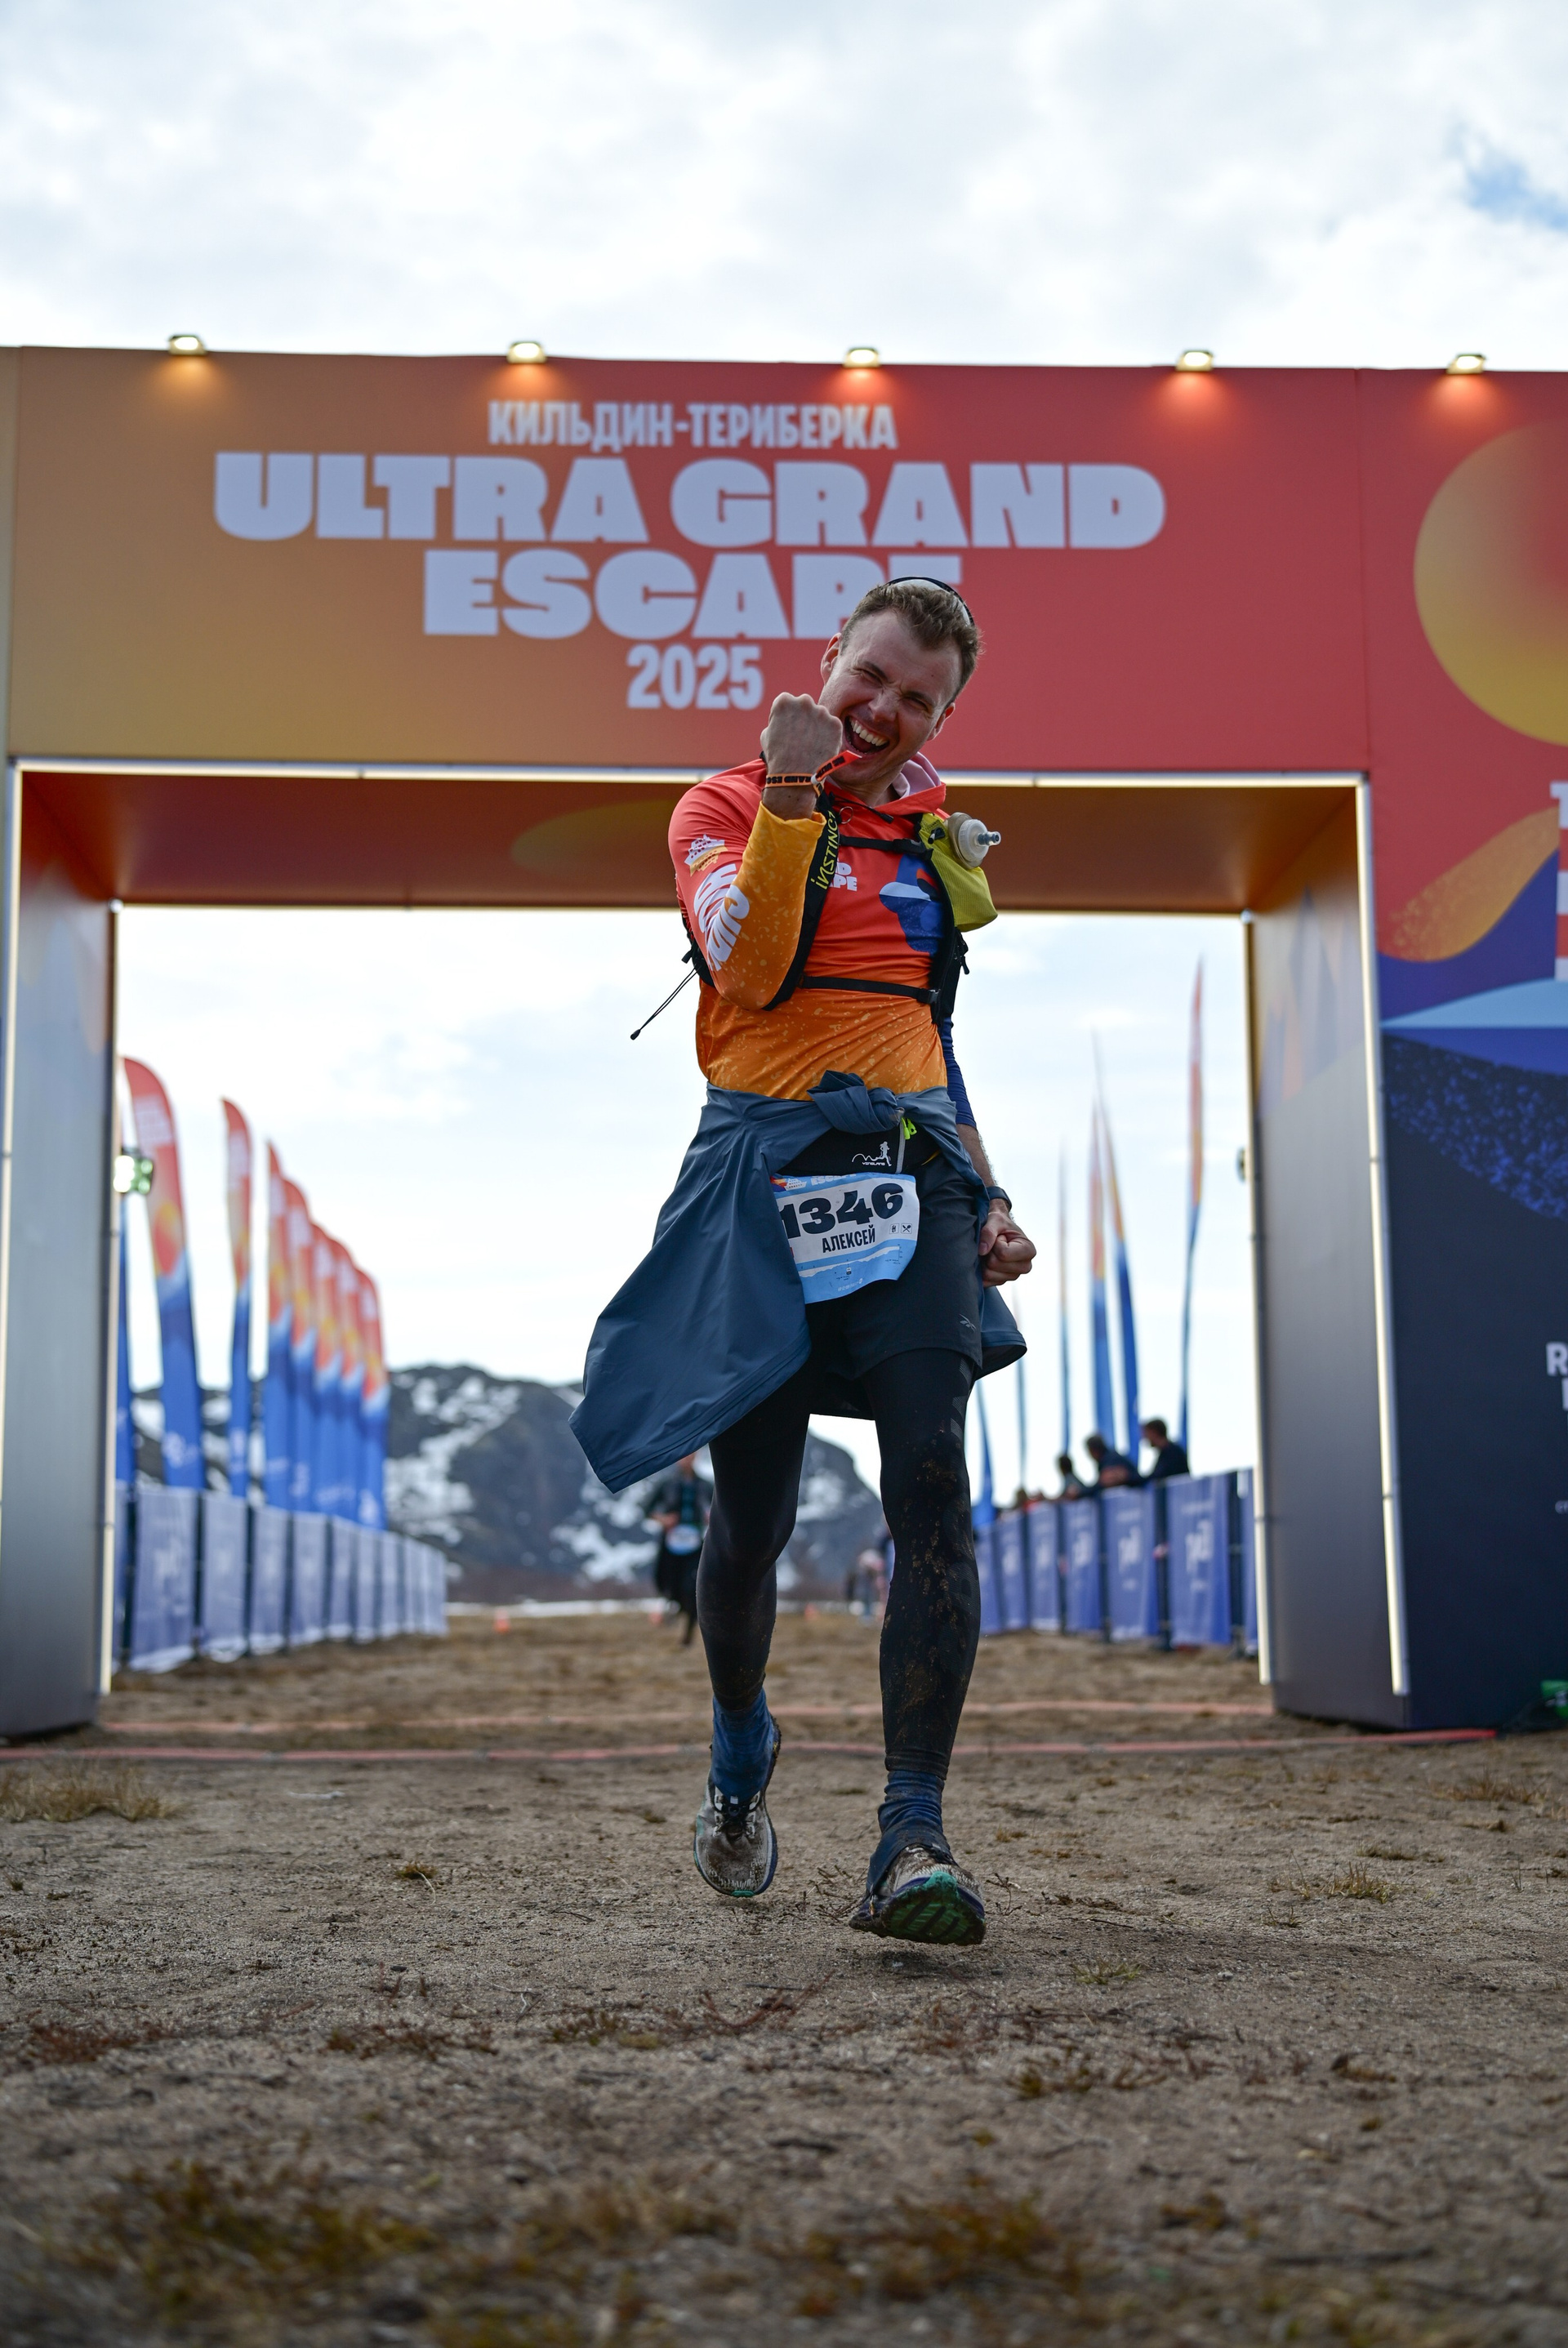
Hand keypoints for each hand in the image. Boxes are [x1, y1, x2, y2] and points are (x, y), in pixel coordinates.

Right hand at [759, 693, 841, 816]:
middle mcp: (804, 701)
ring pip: (820, 716)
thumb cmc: (777, 757)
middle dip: (804, 717)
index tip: (788, 728)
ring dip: (818, 726)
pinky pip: (832, 727)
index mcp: (784, 701)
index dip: (787, 716)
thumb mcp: (766, 733)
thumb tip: (784, 719)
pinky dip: (829, 736)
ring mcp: (822, 712)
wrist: (794, 776)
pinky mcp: (835, 724)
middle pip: (806, 706)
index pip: (787, 702)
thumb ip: (778, 720)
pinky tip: (821, 748)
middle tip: (802, 736)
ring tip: (811, 745)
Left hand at [978, 1204, 1035, 1286]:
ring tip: (992, 1251)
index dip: (995, 1243)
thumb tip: (982, 1251)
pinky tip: (987, 1259)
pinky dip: (981, 1269)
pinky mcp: (1001, 1281)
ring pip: (988, 1274)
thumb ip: (988, 1232)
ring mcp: (1013, 1276)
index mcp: (1028, 1251)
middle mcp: (1025, 1266)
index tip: (1000, 1237)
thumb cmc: (1000, 1223)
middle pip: (994, 1264)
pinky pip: (984, 1280)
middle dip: (989, 1252)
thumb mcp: (995, 1220)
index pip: (1003, 1254)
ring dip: (984, 1260)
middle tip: (994, 1243)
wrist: (998, 1229)